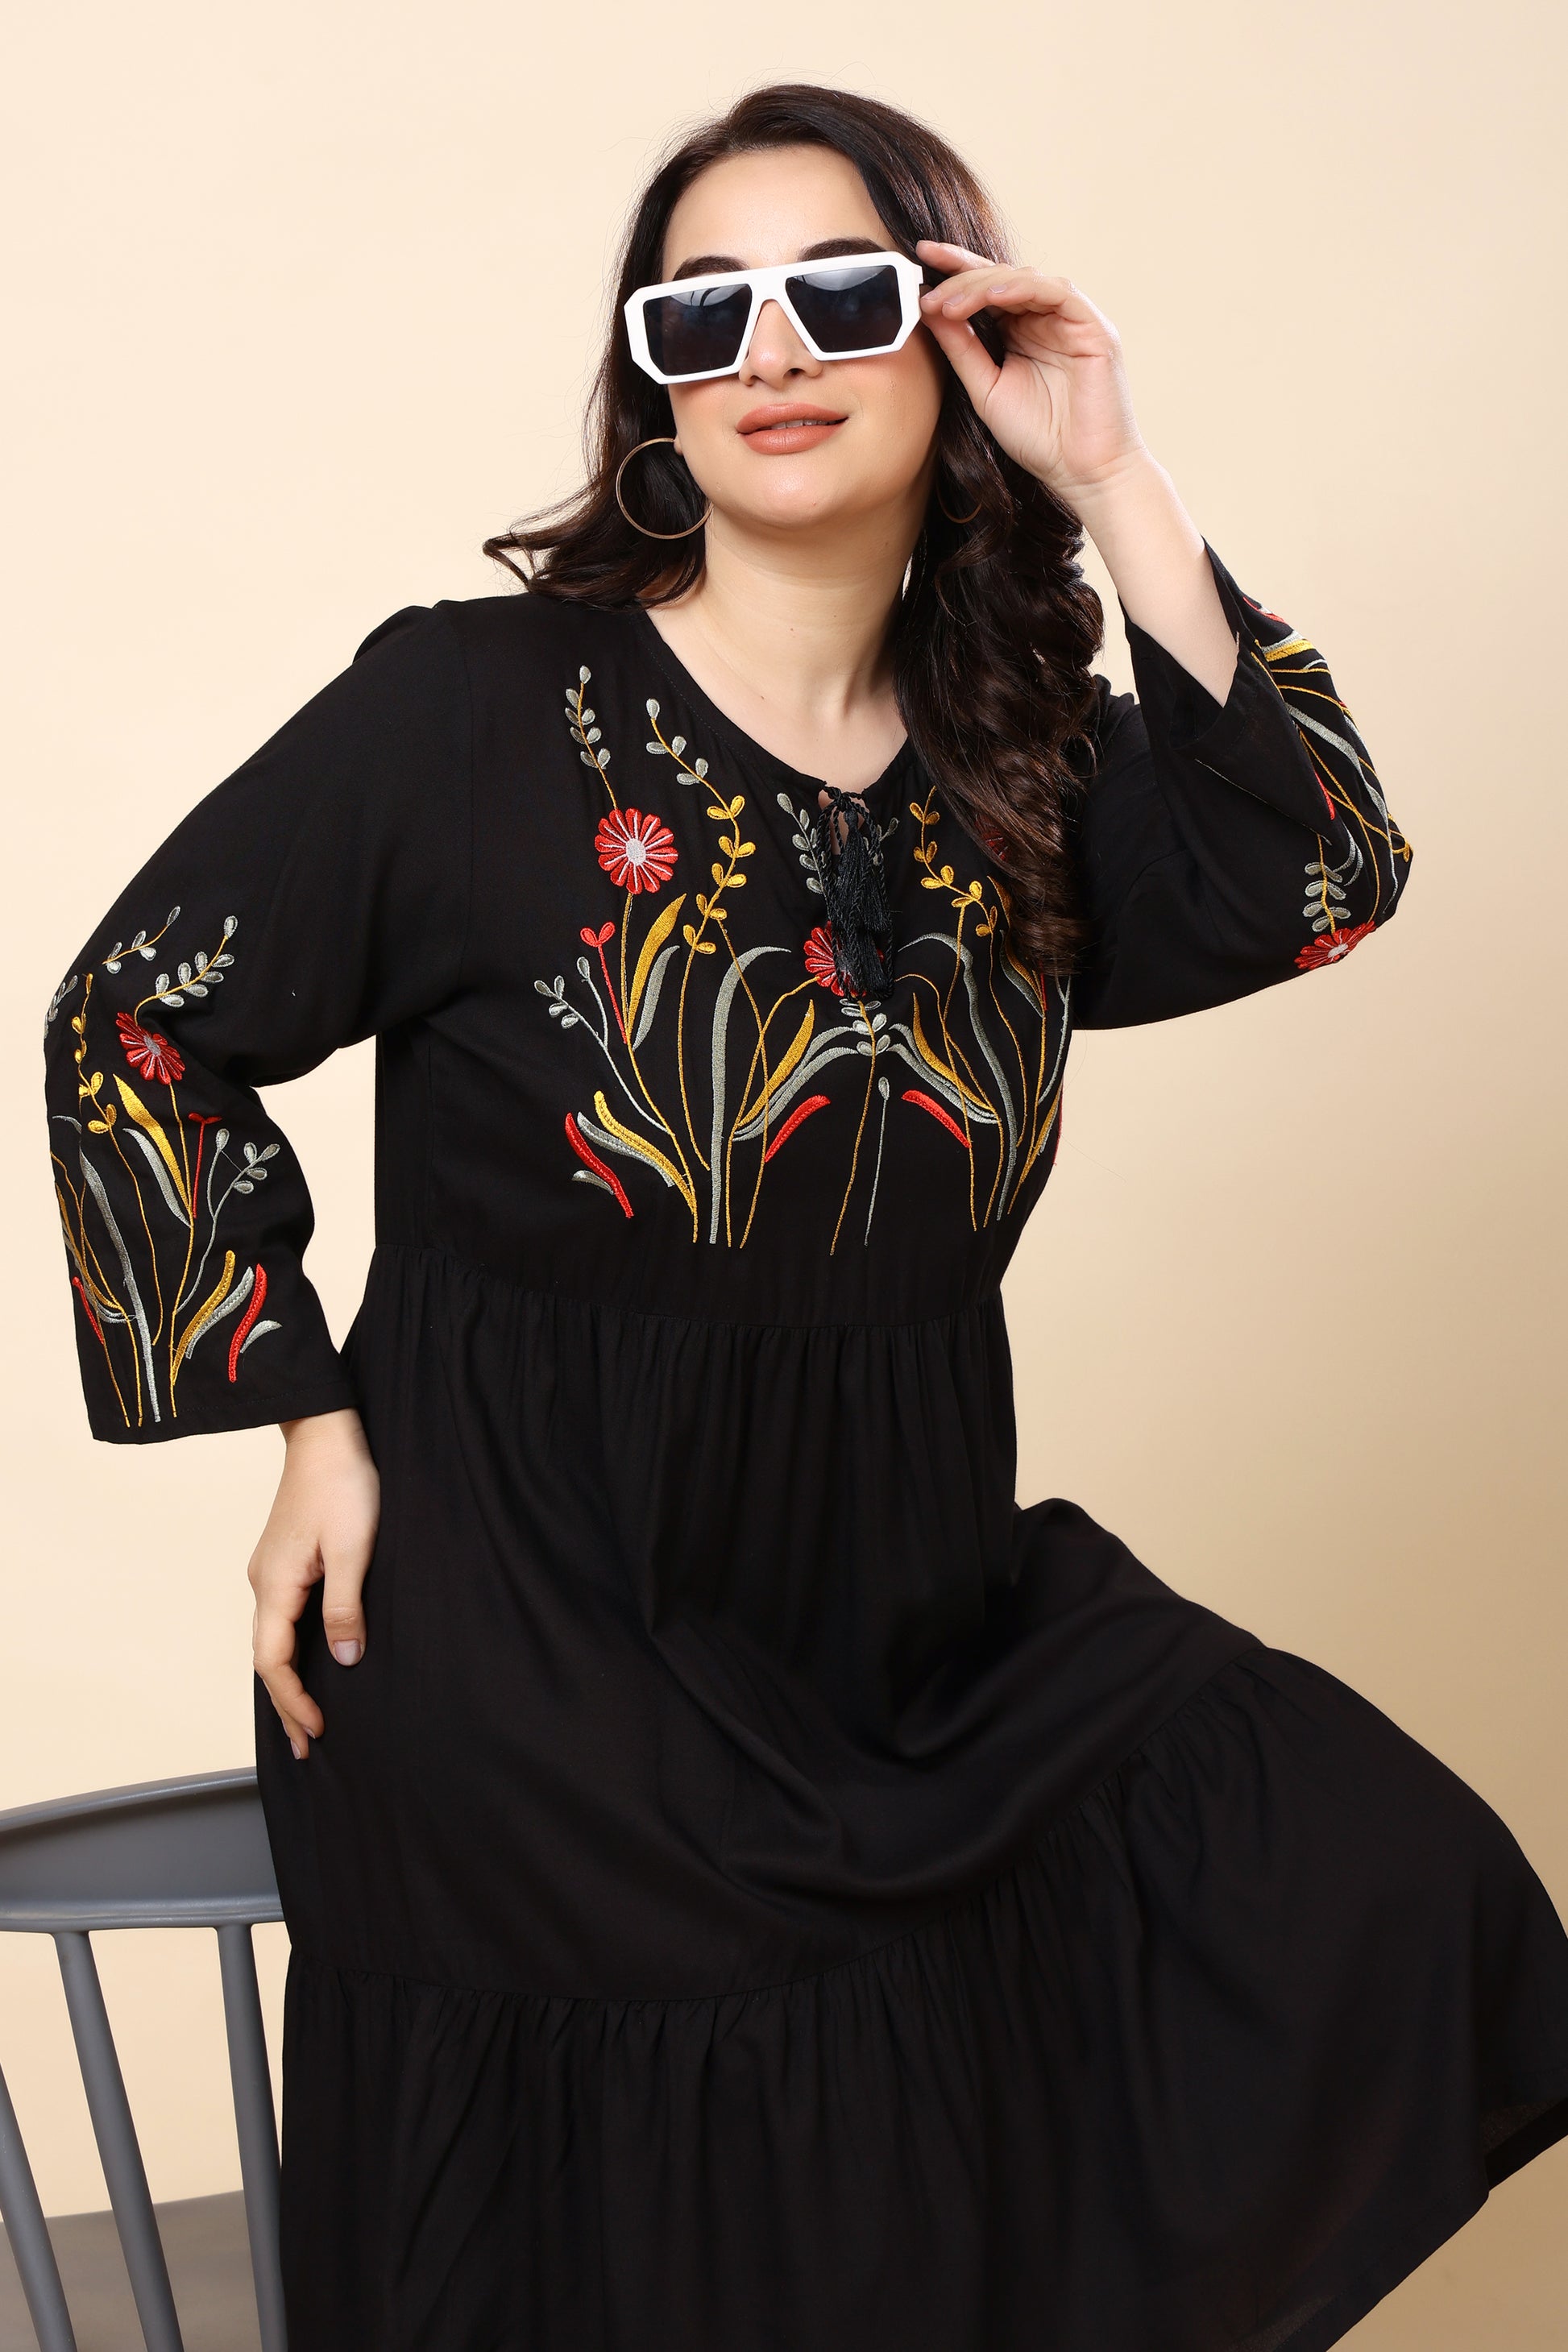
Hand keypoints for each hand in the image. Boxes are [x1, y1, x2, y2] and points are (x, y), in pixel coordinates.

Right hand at [249, 1406, 378, 1758]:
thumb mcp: (356, 1548)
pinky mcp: (284, 1561)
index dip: (294, 1699)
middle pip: (267, 1657)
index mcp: (275, 1584)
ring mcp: (271, 1571)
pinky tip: (309, 1661)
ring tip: (307, 1718)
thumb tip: (345, 1658)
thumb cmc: (344, 1483)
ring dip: (288, 1679)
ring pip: (272, 1638)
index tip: (317, 1730)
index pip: (273, 1661)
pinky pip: (281, 1619)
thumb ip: (347, 1605)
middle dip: (286, 1703)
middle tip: (306, 1748)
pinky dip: (292, 1650)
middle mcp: (263, 1582)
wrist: (326, 1432)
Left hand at [915, 240, 1146, 506]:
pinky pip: (1058, 293)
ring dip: (984, 286)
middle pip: (1002, 278)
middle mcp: (1047, 319)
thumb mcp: (986, 389)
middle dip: (961, 280)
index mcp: (1022, 331)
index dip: (956, 269)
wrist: (1083, 474)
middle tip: (929, 296)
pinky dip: (1024, 289)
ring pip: (1025, 280)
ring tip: (951, 303)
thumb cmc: (1039, 439)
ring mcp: (1071, 320)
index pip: (987, 289)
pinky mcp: (1093, 328)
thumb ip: (961, 349)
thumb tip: (929, 310)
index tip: (920, 257)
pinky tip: (994, 297)